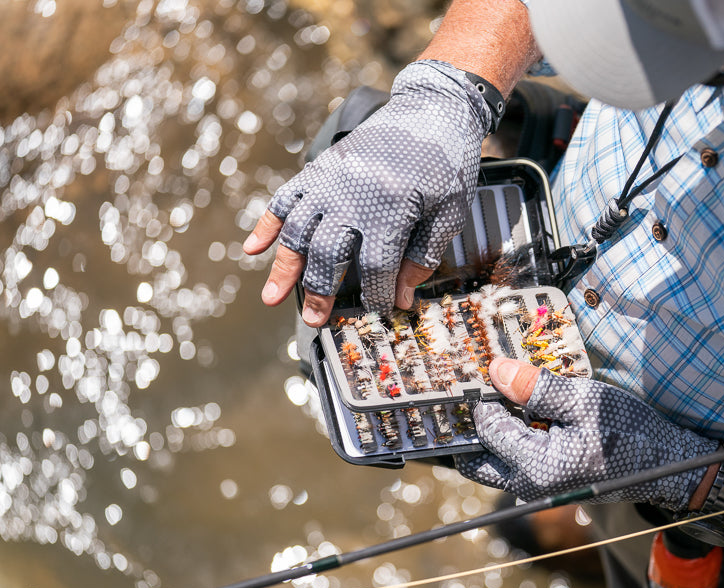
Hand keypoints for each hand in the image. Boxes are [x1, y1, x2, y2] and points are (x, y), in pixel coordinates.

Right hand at [243, 60, 489, 324]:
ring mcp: (329, 182)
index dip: (377, 295)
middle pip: (328, 256)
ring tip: (273, 299)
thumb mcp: (450, 213)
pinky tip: (252, 249)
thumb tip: (402, 299)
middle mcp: (351, 199)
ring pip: (299, 232)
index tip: (381, 312)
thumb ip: (424, 257)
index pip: (375, 269)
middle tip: (315, 321)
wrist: (431, 109)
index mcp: (390, 212)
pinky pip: (285, 199)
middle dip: (320, 293)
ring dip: (285, 267)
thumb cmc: (446, 164)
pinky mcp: (319, 169)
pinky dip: (266, 224)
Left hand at [456, 358, 718, 510]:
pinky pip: (515, 464)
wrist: (664, 464)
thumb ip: (536, 388)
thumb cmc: (628, 431)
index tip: (489, 373)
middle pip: (477, 460)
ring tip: (508, 398)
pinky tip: (530, 413)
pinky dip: (513, 440)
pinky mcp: (547, 486)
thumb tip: (496, 371)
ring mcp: (537, 491)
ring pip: (494, 463)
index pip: (486, 429)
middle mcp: (528, 487)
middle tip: (484, 392)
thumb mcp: (583, 400)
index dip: (484, 398)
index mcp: (536, 467)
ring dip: (494, 433)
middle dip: (474, 427)